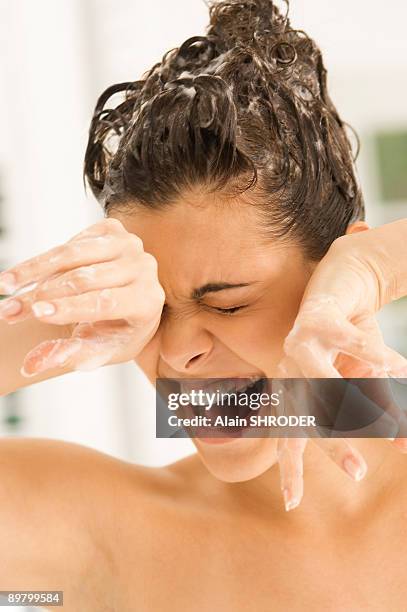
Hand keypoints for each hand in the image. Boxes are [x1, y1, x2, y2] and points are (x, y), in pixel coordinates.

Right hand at [0, 218, 165, 375]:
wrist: (122, 306)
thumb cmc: (111, 332)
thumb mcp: (95, 350)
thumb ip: (67, 355)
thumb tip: (31, 365)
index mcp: (148, 300)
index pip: (105, 302)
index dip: (68, 307)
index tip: (34, 312)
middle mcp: (144, 267)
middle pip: (84, 278)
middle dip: (41, 295)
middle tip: (8, 311)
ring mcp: (130, 244)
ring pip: (72, 254)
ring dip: (33, 272)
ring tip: (4, 287)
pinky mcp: (112, 229)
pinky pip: (69, 244)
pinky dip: (44, 261)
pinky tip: (24, 277)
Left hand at [275, 224, 406, 510]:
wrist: (340, 280)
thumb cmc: (346, 338)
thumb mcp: (363, 377)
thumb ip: (378, 407)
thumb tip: (404, 443)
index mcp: (294, 387)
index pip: (289, 436)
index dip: (291, 468)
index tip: (292, 503)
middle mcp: (289, 369)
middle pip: (307, 415)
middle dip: (333, 444)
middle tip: (358, 472)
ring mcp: (299, 342)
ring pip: (323, 382)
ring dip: (356, 401)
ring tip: (387, 422)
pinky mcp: (316, 317)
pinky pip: (345, 342)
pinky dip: (369, 354)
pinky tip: (391, 365)